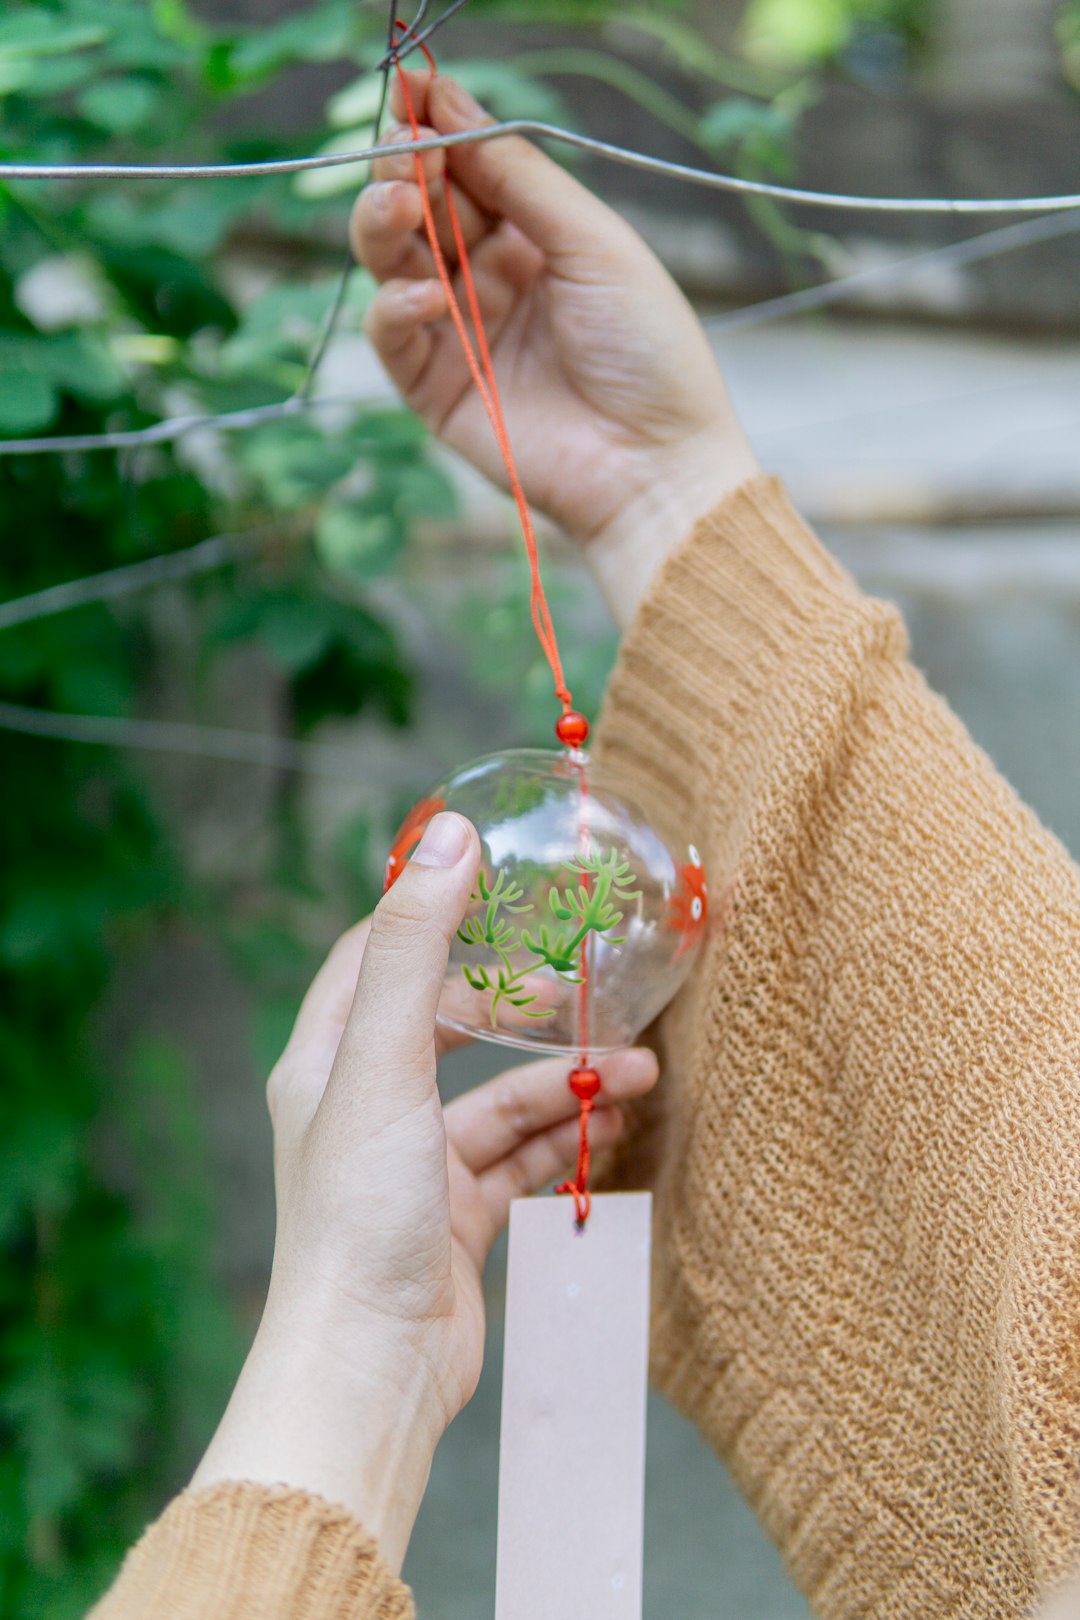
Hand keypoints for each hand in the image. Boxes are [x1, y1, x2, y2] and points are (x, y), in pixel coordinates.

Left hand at [191, 812, 658, 1570]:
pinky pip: (522, 1156)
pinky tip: (619, 1126)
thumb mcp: (386, 1063)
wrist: (372, 1369)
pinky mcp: (458, 1216)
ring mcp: (415, 1163)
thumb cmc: (361, 1210)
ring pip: (499, 1096)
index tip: (501, 884)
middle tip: (582, 987)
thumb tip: (448, 836)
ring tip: (643, 1070)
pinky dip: (569, 1137)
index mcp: (328, 1059)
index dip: (433, 913)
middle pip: (448, 1022)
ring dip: (566, 1080)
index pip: (378, 956)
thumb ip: (418, 949)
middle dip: (520, 1004)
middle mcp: (366, 1104)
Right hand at [351, 71, 758, 625]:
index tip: (411, 84)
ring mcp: (458, 334)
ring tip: (401, 205)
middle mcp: (489, 279)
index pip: (467, 168)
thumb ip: (520, 176)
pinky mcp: (435, 391)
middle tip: (403, 147)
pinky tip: (429, 297)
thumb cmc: (647, 352)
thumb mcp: (594, 243)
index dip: (436, 126)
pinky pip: (391, 336)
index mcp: (535, 239)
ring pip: (392, 263)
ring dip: (385, 225)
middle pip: (421, 208)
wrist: (655, 464)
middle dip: (404, 170)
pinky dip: (397, 309)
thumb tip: (452, 102)